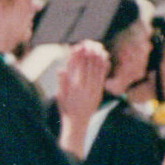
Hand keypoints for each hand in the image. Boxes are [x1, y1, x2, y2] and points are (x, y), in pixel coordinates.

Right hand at [56, 41, 109, 159]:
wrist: (78, 122)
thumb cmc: (66, 108)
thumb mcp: (59, 96)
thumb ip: (61, 82)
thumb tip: (61, 69)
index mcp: (73, 87)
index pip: (76, 67)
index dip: (78, 55)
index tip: (79, 46)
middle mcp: (84, 87)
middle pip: (87, 66)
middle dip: (88, 53)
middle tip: (89, 42)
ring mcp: (93, 89)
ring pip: (96, 70)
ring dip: (97, 57)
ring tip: (97, 46)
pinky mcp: (99, 91)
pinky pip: (102, 76)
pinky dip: (103, 66)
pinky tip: (104, 58)